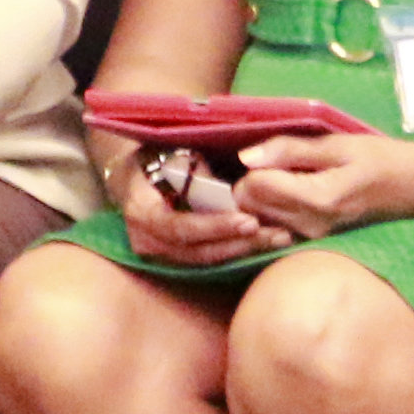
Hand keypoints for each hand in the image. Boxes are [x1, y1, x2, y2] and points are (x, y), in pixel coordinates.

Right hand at [116, 140, 282, 268]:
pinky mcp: (177, 259)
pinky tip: (266, 241)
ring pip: (207, 260)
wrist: (134, 176)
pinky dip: (238, 251)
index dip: (214, 227)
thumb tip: (219, 186)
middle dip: (239, 244)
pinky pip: (210, 260)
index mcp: (140, 211)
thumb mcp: (169, 152)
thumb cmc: (155, 157)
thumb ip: (191, 169)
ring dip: (245, 250)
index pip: (179, 227)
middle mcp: (147, 241)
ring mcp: (161, 255)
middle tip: (277, 233)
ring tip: (280, 238)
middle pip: (198, 251)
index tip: (249, 221)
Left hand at [230, 126, 413, 238]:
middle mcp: (309, 227)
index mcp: (316, 200)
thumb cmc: (381, 159)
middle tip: (274, 162)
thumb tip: (246, 158)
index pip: (253, 188)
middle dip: (251, 182)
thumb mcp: (338, 145)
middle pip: (251, 207)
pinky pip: (277, 226)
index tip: (269, 153)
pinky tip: (292, 193)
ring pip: (261, 219)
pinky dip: (274, 210)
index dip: (253, 166)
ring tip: (284, 176)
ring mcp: (312, 238)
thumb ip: (290, 150)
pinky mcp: (314, 241)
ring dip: (261, 197)